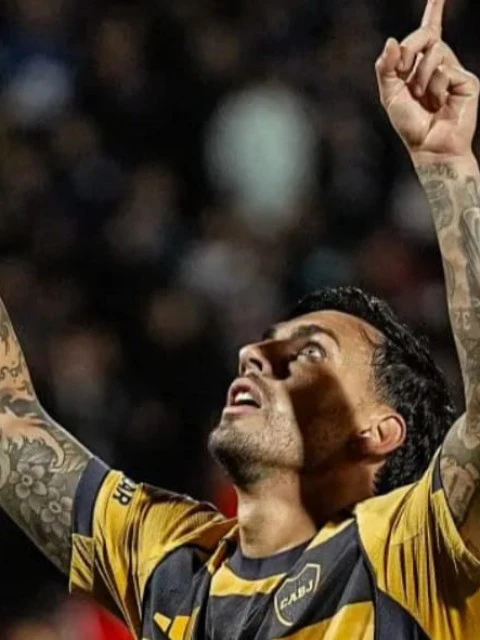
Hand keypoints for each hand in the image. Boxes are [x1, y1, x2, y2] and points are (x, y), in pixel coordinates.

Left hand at [376, 0, 479, 160]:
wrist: (430, 147)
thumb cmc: (410, 125)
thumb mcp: (390, 95)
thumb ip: (386, 68)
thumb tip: (391, 41)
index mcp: (420, 67)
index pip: (428, 33)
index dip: (434, 11)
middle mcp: (439, 65)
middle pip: (425, 36)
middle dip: (410, 47)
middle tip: (403, 68)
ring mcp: (454, 72)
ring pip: (434, 52)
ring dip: (421, 75)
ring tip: (423, 98)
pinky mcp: (467, 81)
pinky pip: (446, 69)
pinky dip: (436, 85)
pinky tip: (440, 102)